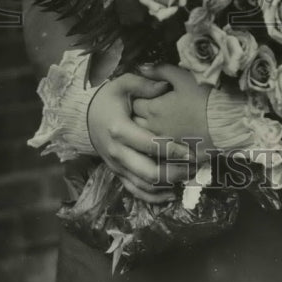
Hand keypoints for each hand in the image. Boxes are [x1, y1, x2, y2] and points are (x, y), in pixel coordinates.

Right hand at [87, 72, 195, 202]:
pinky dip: (154, 197)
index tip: (192, 151)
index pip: (150, 145)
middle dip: (175, 173)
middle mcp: (118, 152)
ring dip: (168, 185)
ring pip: (144, 186)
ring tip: (189, 177)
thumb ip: (144, 84)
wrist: (86, 117)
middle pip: (149, 172)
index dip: (172, 150)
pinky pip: (136, 192)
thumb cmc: (108, 99)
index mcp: (120, 129)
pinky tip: (172, 194)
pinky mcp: (118, 174)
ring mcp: (117, 166)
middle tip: (195, 167)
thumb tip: (165, 85)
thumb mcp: (122, 84)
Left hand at [133, 64, 214, 163]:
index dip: (140, 98)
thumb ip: (159, 71)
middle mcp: (155, 130)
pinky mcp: (178, 156)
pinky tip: (171, 142)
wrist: (227, 121)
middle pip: (137, 124)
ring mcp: (166, 145)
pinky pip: (163, 155)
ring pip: (147, 141)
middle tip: (153, 109)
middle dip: (141, 116)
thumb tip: (141, 67)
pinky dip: (163, 149)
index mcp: (153, 110)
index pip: (135, 104)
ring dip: (150, 132)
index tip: (149, 94)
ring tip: (162, 124)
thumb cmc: (205, 96)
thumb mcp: (182, 77)